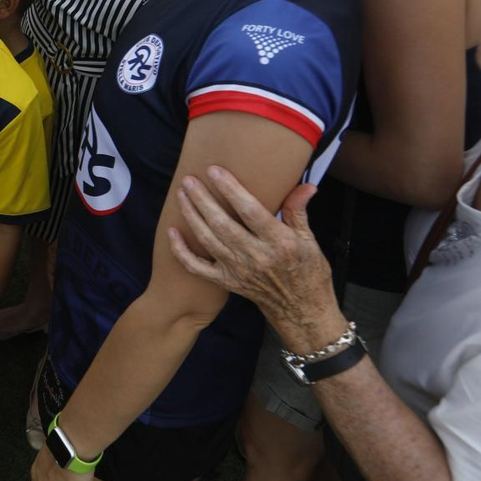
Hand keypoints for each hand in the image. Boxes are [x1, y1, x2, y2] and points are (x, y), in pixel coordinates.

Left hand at [165, 167, 334, 333]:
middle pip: (221, 224)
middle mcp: (256, 256)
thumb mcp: (309, 240)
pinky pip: (197, 267)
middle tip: (189, 180)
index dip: (230, 189)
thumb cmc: (308, 270)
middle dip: (202, 200)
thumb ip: (299, 211)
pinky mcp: (226, 281)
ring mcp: (238, 270)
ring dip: (191, 216)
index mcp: (278, 242)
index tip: (214, 171)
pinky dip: (181, 251)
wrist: (301, 309)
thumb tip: (306, 185)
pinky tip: (171, 232)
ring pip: (207, 240)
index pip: (250, 211)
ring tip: (181, 194)